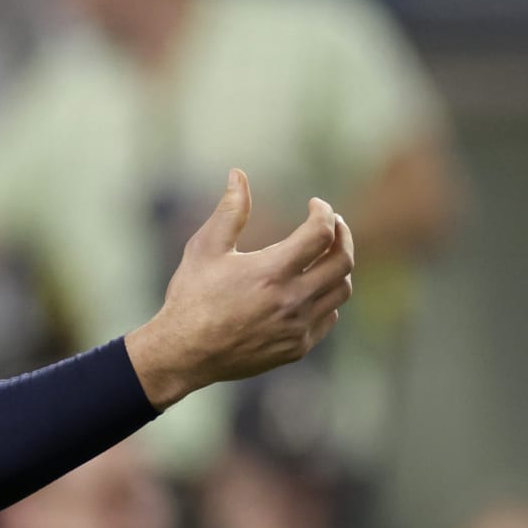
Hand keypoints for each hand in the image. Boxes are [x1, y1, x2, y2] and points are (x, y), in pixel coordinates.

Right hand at [126, 170, 351, 409]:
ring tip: (323, 254)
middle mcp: (292, 301)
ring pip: (341, 291)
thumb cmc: (192, 296)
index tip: (315, 204)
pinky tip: (309, 287)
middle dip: (342, 236)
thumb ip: (230, 210)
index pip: (320, 234)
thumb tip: (238, 175)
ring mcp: (298, 328)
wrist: (185, 352)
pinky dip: (326, 297)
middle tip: (333, 224)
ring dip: (338, 267)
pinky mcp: (297, 347)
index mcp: (271, 272)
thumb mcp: (205, 248)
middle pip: (343, 262)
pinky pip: (328, 317)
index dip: (324, 213)